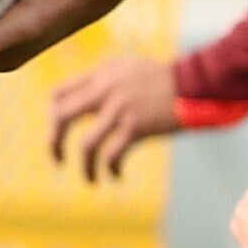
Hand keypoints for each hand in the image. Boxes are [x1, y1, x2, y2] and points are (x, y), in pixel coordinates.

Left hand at [44, 53, 185, 178]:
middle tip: (58, 160)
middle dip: (54, 142)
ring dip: (85, 168)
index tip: (58, 133)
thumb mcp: (129, 68)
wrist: (196, 83)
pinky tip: (116, 176)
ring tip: (91, 180)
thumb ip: (104, 79)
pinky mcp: (136, 126)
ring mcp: (119, 109)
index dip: (51, 117)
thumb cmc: (166, 80)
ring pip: (86, 146)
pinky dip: (111, 170)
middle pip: (61, 117)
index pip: (57, 94)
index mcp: (100, 74)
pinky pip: (112, 156)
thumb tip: (83, 99)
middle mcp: (104, 89)